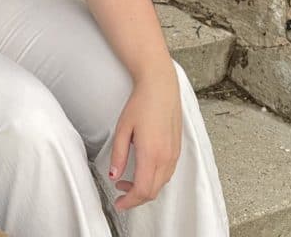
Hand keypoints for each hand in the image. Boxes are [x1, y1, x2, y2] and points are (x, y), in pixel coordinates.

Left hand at [108, 66, 181, 210]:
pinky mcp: (177, 149)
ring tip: (126, 180)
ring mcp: (174, 154)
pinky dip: (154, 179)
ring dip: (145, 188)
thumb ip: (118, 154)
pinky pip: (167, 173)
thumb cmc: (141, 104)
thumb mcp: (122, 129)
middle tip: (120, 193)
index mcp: (151, 154)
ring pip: (161, 184)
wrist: (160, 87)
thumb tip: (113, 175)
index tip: (119, 203)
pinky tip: (142, 170)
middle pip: (153, 191)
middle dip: (136, 197)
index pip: (142, 190)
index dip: (130, 201)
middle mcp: (166, 157)